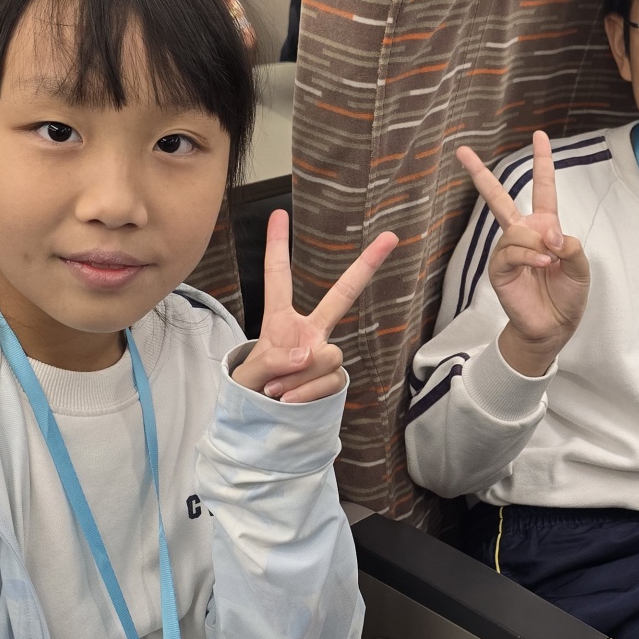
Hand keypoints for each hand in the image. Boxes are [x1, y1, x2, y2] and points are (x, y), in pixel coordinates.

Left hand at [231, 210, 396, 402]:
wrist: (263, 424)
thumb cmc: (251, 392)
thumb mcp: (248, 374)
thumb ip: (273, 360)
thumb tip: (309, 353)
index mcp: (280, 320)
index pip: (278, 278)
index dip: (277, 246)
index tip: (278, 214)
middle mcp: (309, 331)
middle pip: (342, 295)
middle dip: (366, 265)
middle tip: (389, 237)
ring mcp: (324, 354)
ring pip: (326, 355)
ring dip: (299, 376)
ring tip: (277, 390)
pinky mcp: (335, 378)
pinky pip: (329, 380)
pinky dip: (306, 392)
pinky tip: (289, 400)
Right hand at [456, 131, 590, 377]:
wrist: (554, 327)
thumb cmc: (567, 296)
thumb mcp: (580, 267)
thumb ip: (570, 246)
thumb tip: (549, 235)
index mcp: (545, 227)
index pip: (543, 188)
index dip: (542, 162)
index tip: (539, 136)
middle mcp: (522, 234)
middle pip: (498, 197)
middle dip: (479, 174)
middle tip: (461, 151)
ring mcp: (508, 250)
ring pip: (517, 231)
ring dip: (537, 244)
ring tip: (551, 262)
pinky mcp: (499, 269)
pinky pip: (511, 251)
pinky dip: (530, 256)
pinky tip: (543, 264)